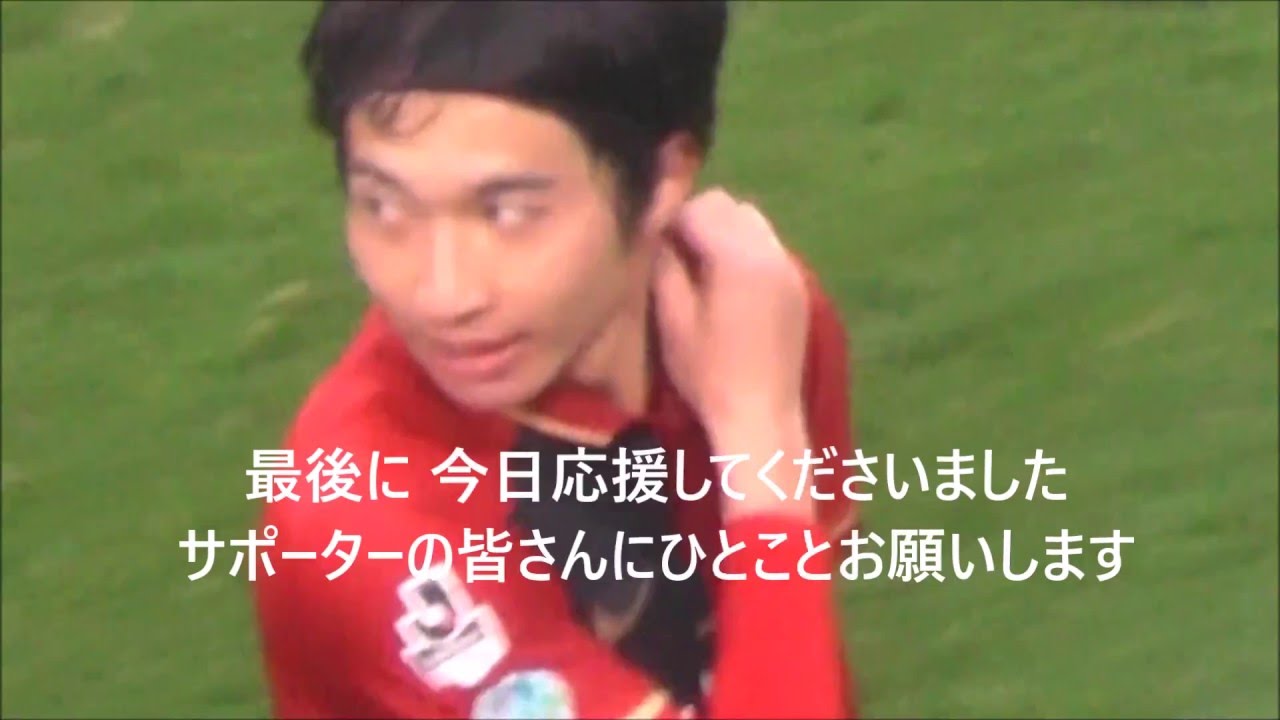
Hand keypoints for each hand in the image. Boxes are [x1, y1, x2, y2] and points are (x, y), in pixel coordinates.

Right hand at [651, 187, 810, 433]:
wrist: (761, 416)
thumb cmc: (709, 373)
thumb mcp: (673, 320)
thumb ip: (665, 266)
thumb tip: (659, 233)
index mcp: (739, 256)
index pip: (699, 207)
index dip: (670, 220)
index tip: (654, 246)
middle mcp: (771, 251)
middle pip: (729, 205)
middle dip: (699, 219)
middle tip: (677, 255)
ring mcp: (790, 268)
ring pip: (752, 221)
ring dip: (724, 232)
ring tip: (703, 269)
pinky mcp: (799, 286)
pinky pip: (768, 246)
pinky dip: (745, 250)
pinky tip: (729, 286)